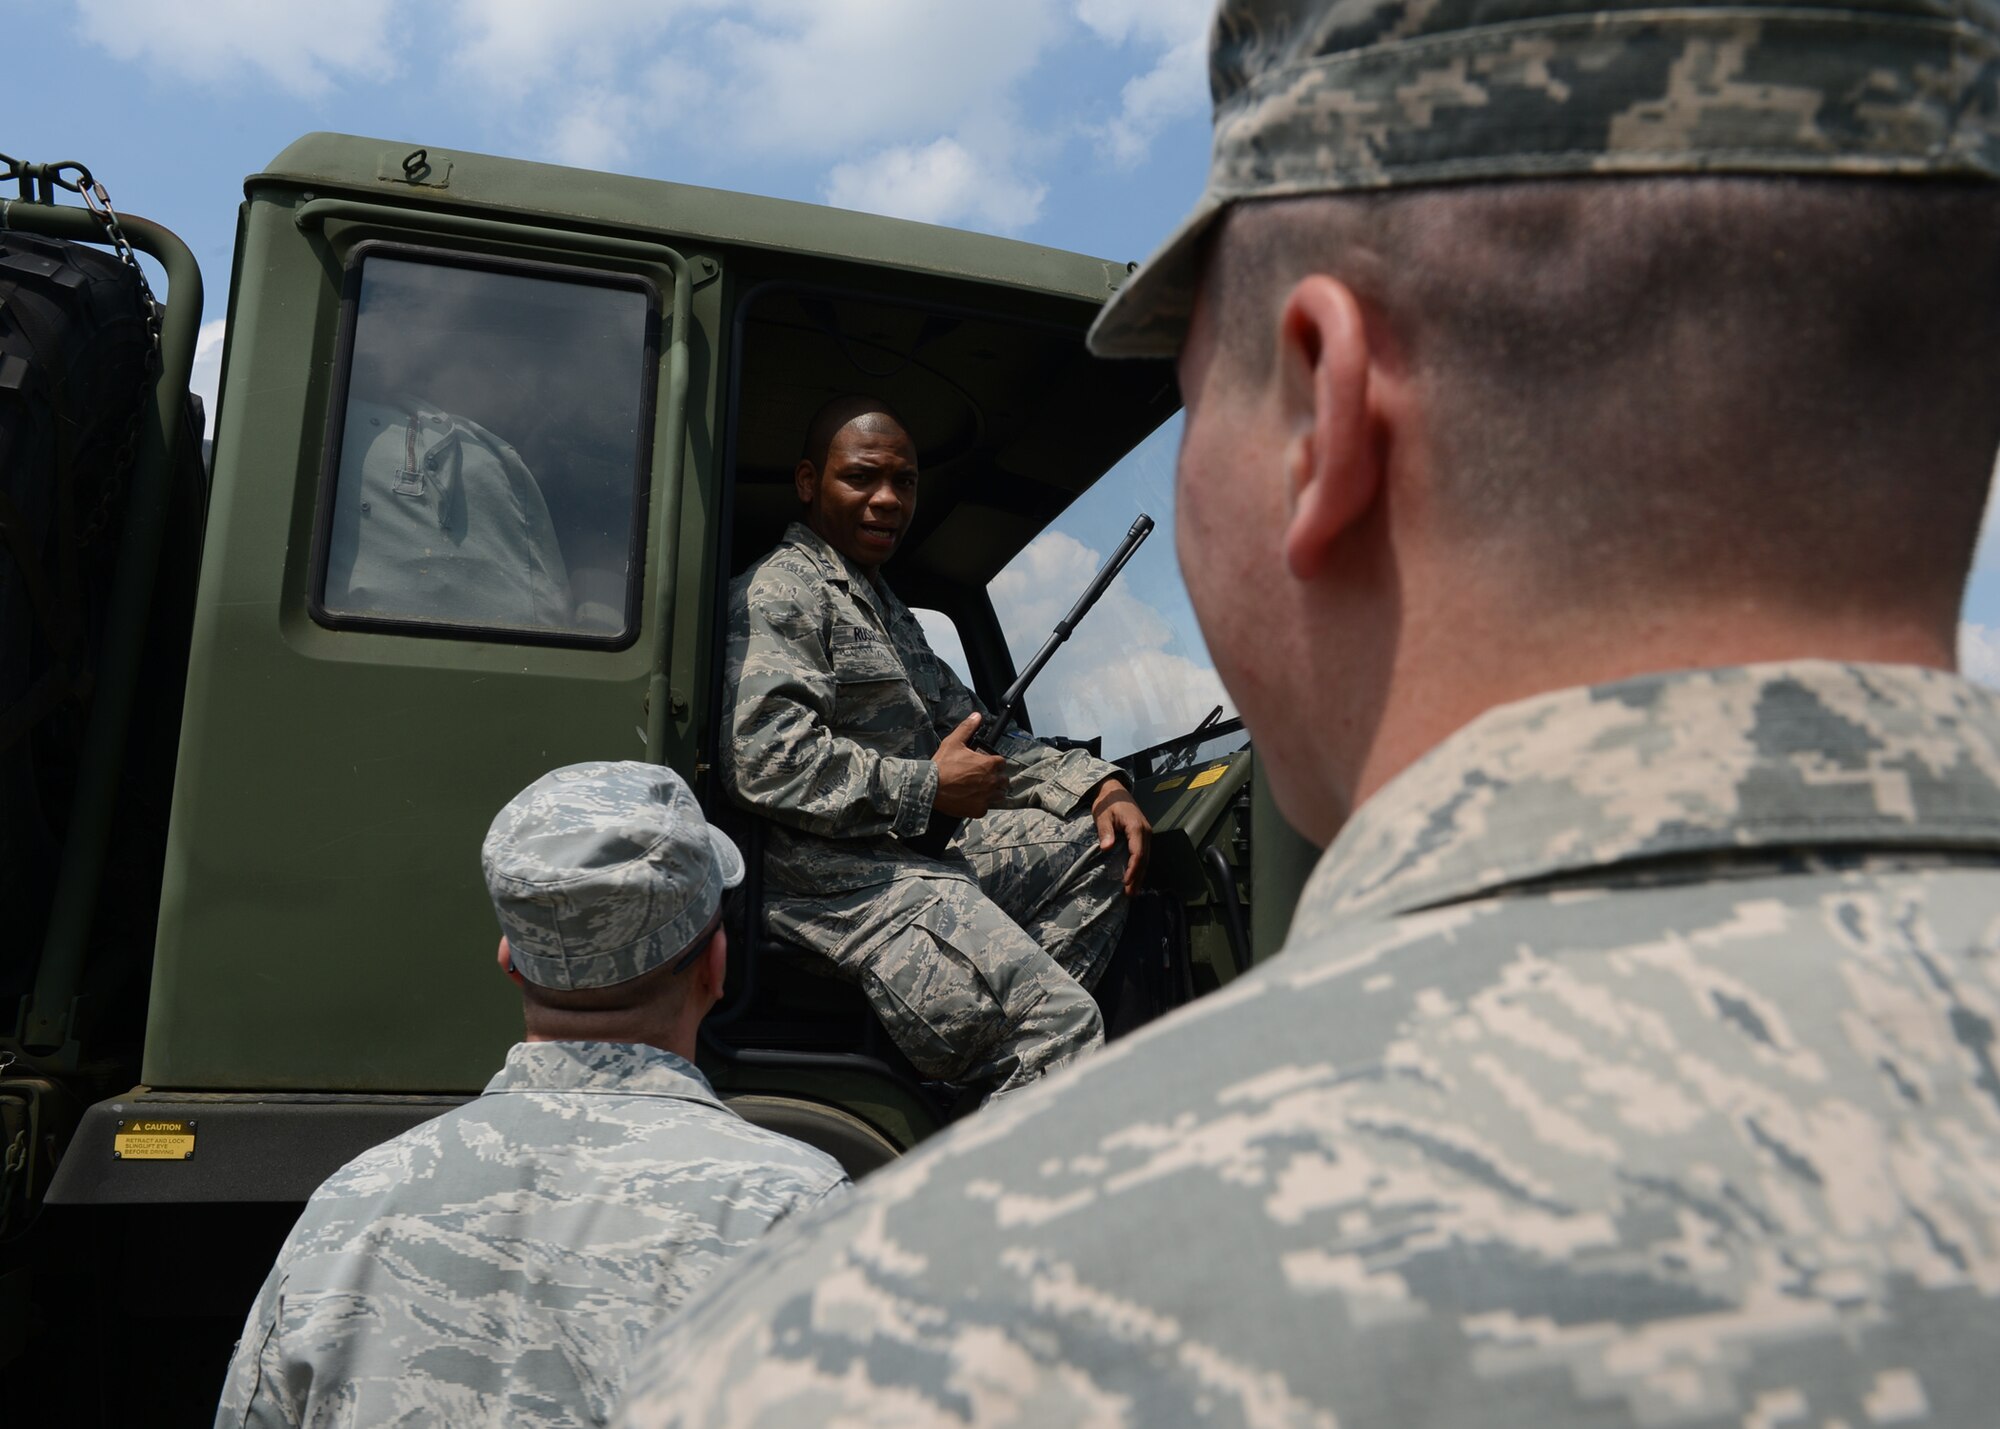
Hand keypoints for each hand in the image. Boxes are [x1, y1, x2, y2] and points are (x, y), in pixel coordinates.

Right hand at [932, 713, 1006, 817]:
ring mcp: (986, 797)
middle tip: (984, 778)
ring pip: (999, 796)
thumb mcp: (954, 742)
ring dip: (993, 792)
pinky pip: (986, 808)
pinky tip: (972, 800)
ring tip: (982, 790)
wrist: (930, 787)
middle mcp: (991, 781)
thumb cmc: (942, 765)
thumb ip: (967, 728)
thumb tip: (976, 715)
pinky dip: (981, 805)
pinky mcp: (978, 810)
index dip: (995, 762)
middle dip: (997, 778)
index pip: (1002, 762)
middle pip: (1003, 780)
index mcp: (989, 764)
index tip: (987, 764)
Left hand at [1091, 779, 1150, 894]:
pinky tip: (1134, 877)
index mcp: (1136, 827)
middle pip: (1144, 859)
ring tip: (1133, 891)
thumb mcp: (1102, 815)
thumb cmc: (1107, 803)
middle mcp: (1145, 831)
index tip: (1126, 881)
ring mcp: (1146, 833)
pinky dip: (1139, 866)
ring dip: (1140, 874)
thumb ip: (1105, 832)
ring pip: (1145, 858)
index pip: (1137, 852)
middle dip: (1137, 877)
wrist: (1115, 791)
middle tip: (1130, 894)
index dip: (1133, 869)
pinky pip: (1143, 853)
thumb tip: (1107, 848)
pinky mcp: (1143, 835)